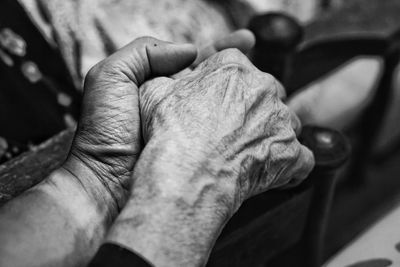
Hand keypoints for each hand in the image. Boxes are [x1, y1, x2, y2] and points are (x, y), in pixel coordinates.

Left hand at [61, 30, 255, 217]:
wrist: (107, 183)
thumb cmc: (105, 132)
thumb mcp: (110, 77)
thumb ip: (145, 52)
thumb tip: (190, 51)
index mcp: (163, 85)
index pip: (200, 62)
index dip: (224, 50)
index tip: (247, 41)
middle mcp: (182, 107)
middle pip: (220, 84)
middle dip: (245, 72)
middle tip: (266, 65)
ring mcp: (195, 132)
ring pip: (230, 111)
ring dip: (252, 99)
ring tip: (275, 89)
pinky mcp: (204, 155)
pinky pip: (230, 139)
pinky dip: (249, 130)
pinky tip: (266, 120)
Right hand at [139, 48, 313, 208]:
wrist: (187, 175)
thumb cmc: (171, 134)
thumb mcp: (154, 93)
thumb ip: (169, 78)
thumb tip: (169, 79)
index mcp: (232, 68)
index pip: (236, 68)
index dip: (225, 87)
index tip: (217, 104)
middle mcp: (263, 87)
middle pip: (265, 93)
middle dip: (252, 108)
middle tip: (231, 130)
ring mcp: (281, 120)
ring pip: (284, 122)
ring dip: (271, 135)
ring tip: (247, 152)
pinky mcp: (291, 152)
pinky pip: (301, 157)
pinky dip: (289, 165)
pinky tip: (272, 172)